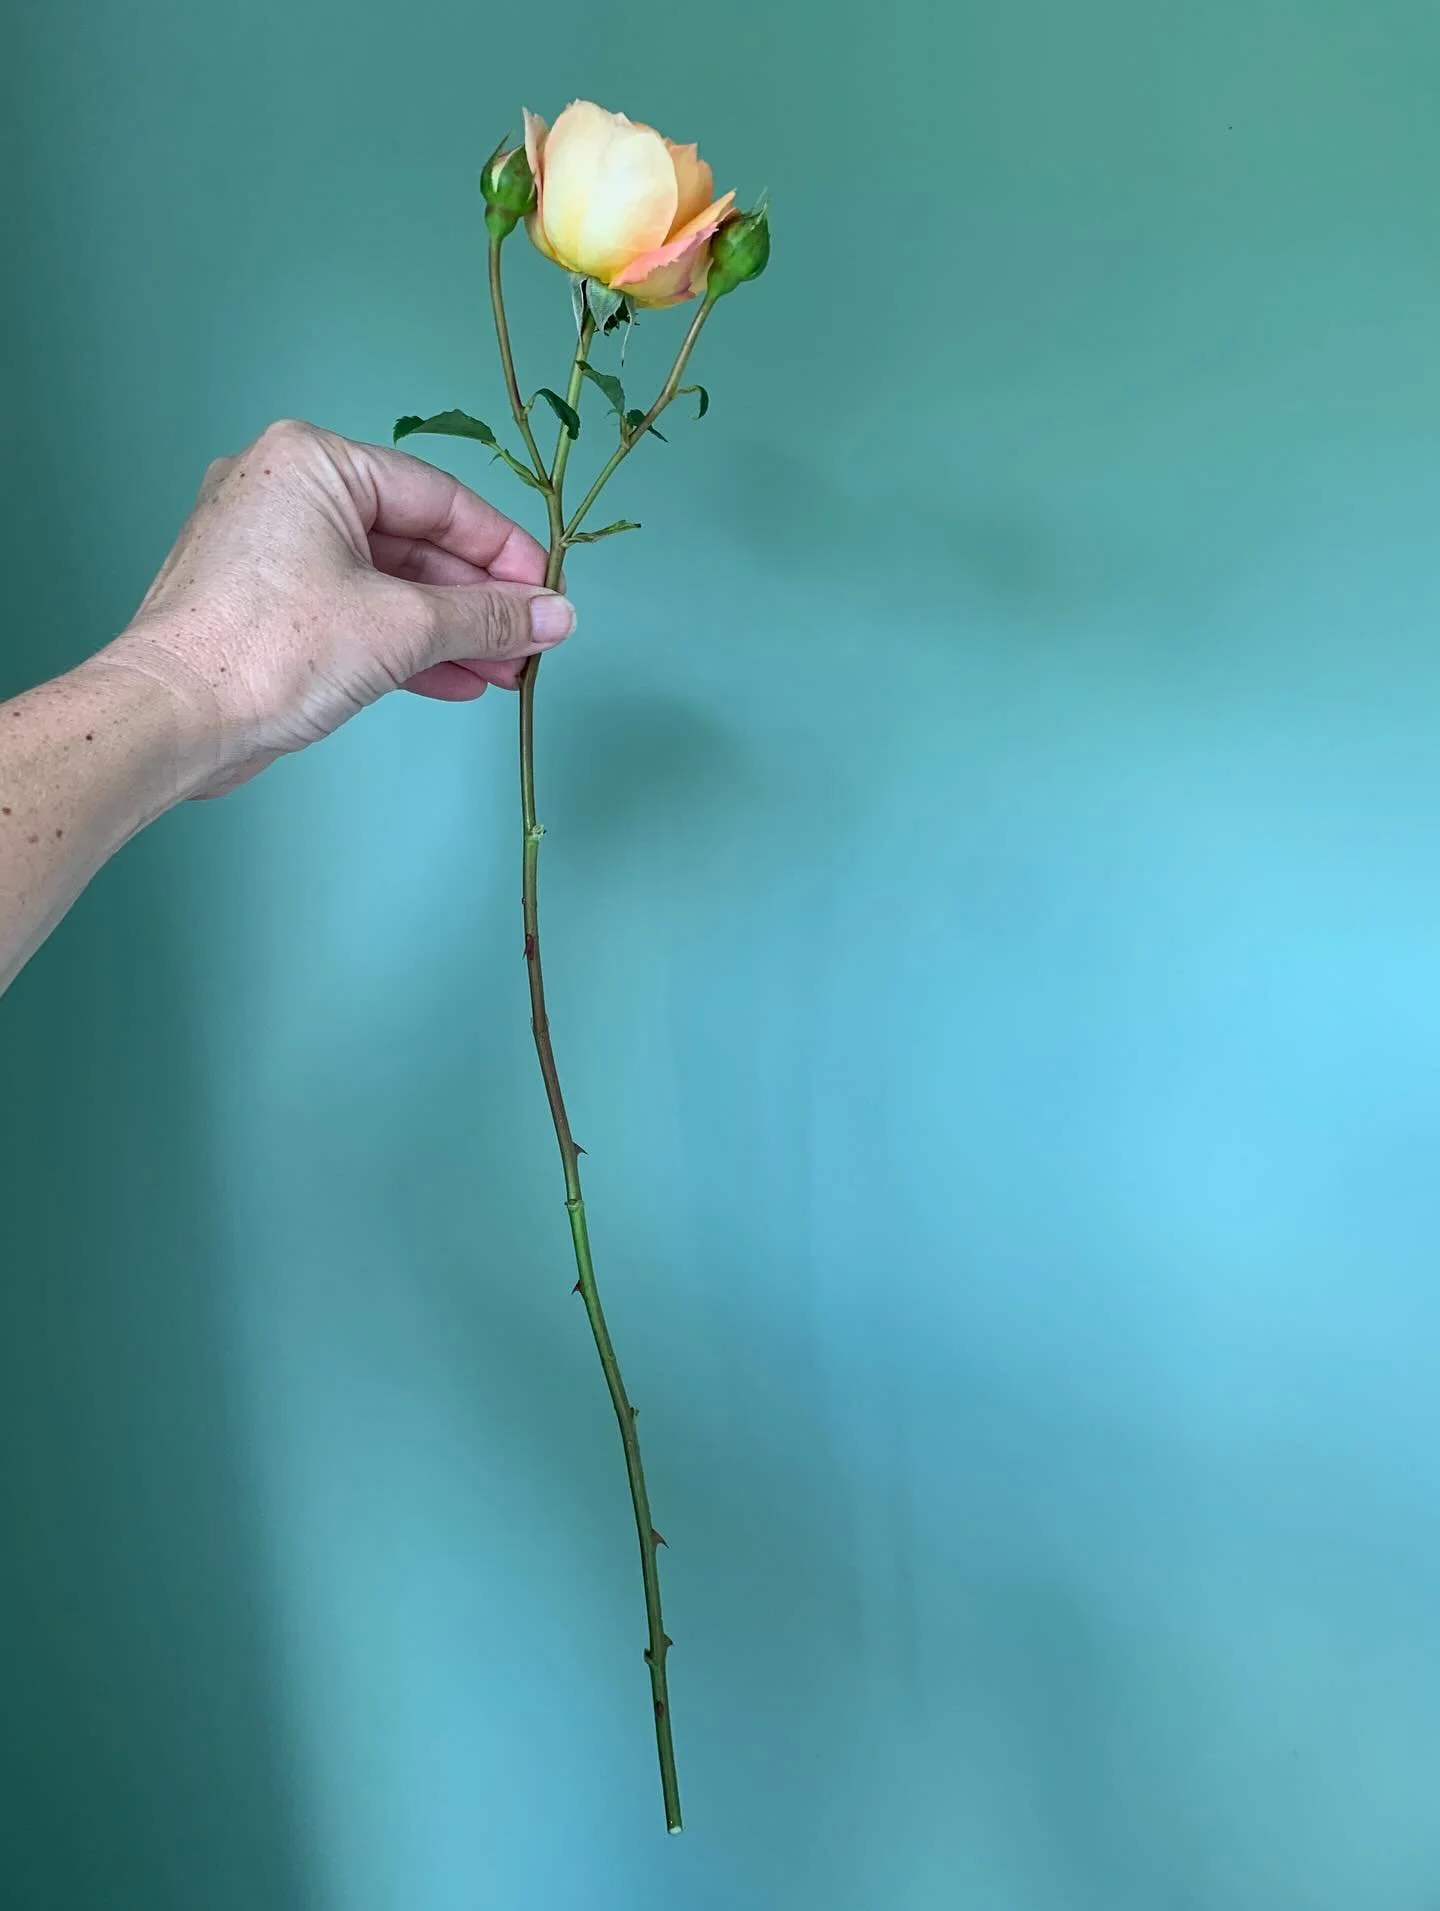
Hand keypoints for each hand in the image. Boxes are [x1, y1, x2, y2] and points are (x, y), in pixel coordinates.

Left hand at [103, 418, 572, 795]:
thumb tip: (555, 616)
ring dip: (450, 630)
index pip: (439, 497)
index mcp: (314, 461)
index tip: (549, 593)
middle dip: (479, 602)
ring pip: (386, 583)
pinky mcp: (263, 603)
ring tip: (508, 671)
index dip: (505, 551)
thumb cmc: (269, 649)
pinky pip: (352, 611)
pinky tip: (457, 679)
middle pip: (414, 542)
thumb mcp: (402, 627)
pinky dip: (403, 645)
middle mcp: (287, 490)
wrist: (173, 718)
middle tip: (533, 642)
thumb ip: (488, 618)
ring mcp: (270, 549)